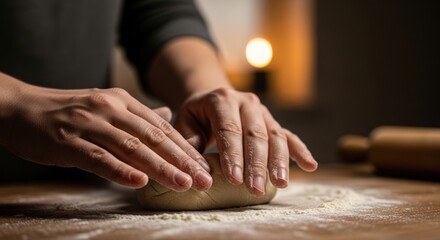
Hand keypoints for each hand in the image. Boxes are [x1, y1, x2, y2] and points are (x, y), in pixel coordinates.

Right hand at [2, 83, 211, 190]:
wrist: (21, 108)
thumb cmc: (69, 111)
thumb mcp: (107, 105)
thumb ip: (138, 114)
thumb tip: (167, 114)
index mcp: (122, 101)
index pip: (161, 126)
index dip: (185, 147)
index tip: (204, 165)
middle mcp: (110, 109)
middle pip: (153, 137)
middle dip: (182, 160)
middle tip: (204, 178)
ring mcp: (88, 124)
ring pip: (131, 147)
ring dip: (160, 167)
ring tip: (183, 183)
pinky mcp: (67, 142)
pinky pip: (98, 158)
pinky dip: (120, 170)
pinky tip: (140, 181)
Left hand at [174, 88, 317, 195]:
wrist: (213, 97)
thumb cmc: (196, 115)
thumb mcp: (184, 123)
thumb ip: (189, 145)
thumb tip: (198, 175)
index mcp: (222, 100)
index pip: (229, 129)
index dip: (232, 155)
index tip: (234, 179)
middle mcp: (246, 103)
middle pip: (255, 135)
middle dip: (256, 164)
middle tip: (254, 189)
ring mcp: (263, 112)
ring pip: (275, 136)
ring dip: (279, 161)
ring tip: (280, 184)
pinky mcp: (273, 122)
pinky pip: (289, 135)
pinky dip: (300, 150)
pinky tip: (310, 165)